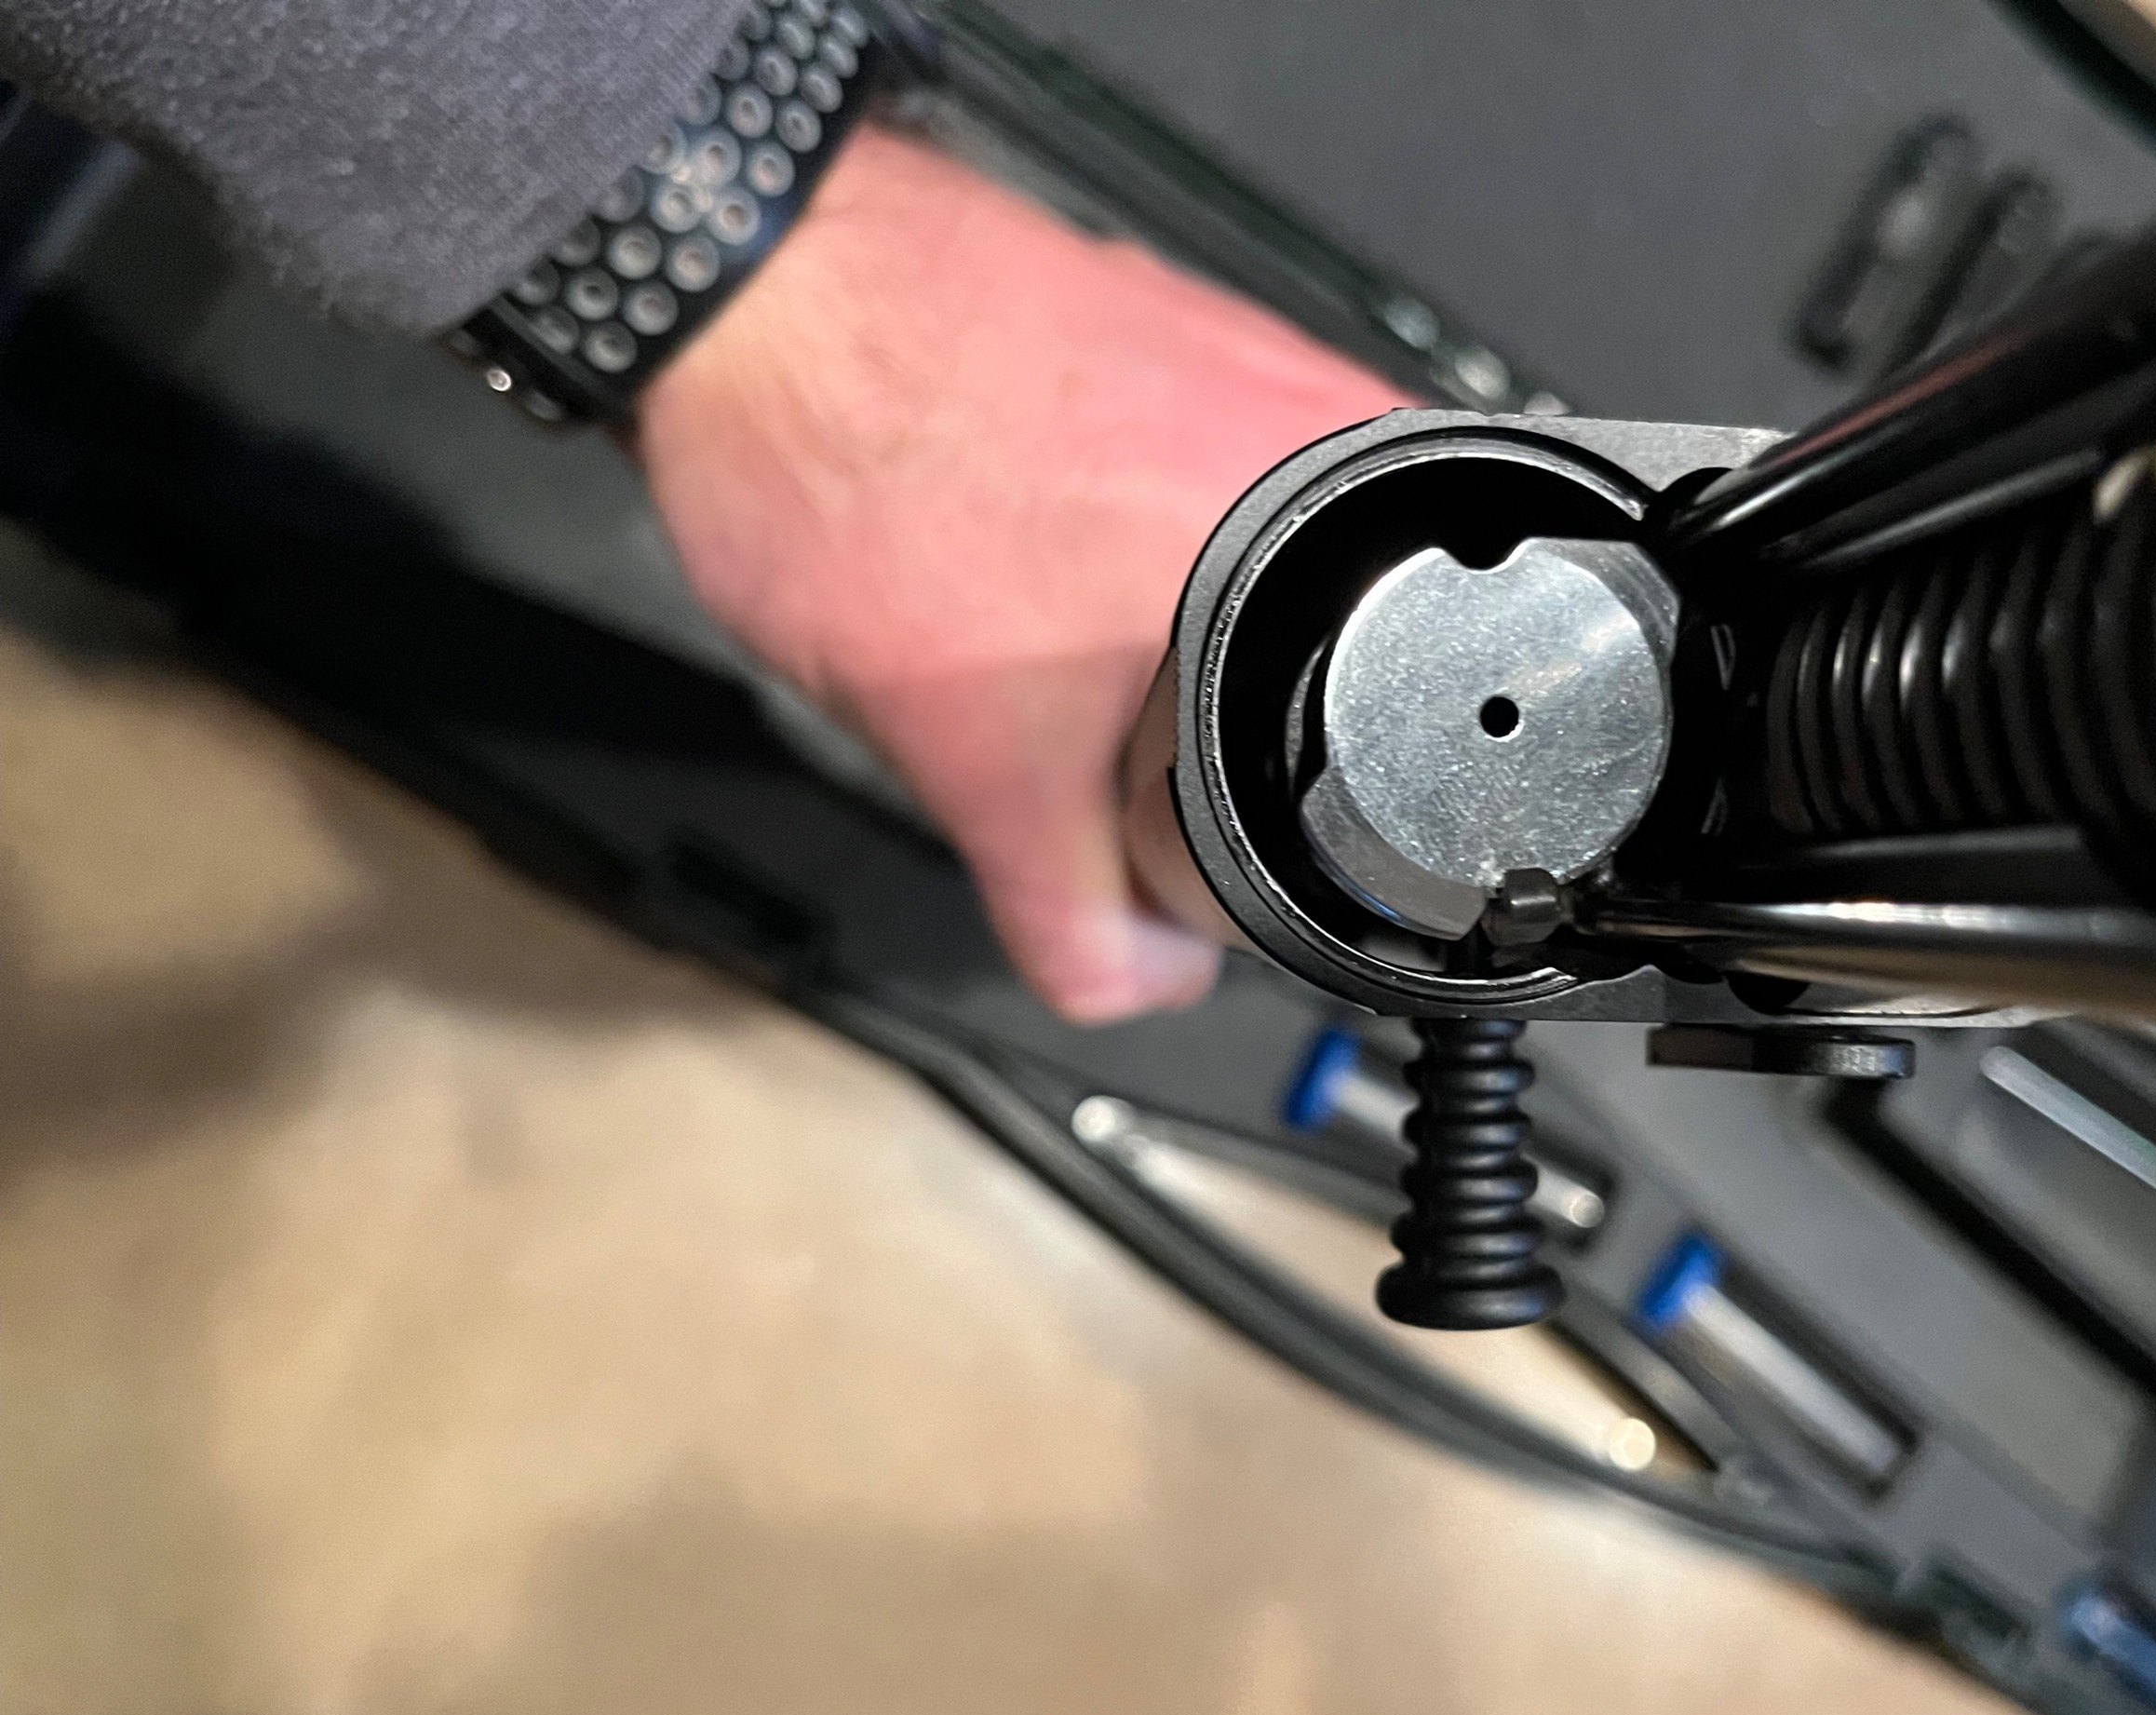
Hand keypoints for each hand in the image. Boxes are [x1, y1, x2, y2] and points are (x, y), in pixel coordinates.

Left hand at [639, 126, 1405, 1022]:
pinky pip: (1193, 477)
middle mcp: (1318, 419)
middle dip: (1208, 719)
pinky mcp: (1179, 321)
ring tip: (1050, 605)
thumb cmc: (854, 454)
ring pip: (1256, 569)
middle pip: (1328, 657)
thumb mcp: (975, 758)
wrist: (743, 283)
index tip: (1208, 822)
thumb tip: (1141, 980)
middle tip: (1093, 704)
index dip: (1297, 825)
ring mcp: (1252, 355)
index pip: (1403, 730)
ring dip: (1161, 621)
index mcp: (1328, 527)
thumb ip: (1075, 903)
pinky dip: (1124, 531)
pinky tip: (1035, 533)